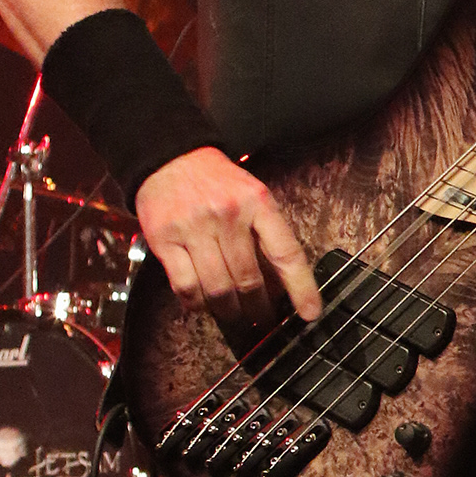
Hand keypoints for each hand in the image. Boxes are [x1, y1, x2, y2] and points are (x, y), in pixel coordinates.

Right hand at [134, 146, 322, 343]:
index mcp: (258, 202)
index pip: (286, 253)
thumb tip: (282, 283)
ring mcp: (194, 227)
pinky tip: (202, 305)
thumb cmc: (217, 183)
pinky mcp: (165, 240)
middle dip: (259, 307)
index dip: (301, 288)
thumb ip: (267, 232)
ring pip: (218, 287)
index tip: (310, 313)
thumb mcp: (252, 194)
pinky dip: (196, 303)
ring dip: (228, 310)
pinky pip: (185, 285)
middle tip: (263, 318)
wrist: (170, 158)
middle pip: (250, 278)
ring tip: (234, 315)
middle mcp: (228, 214)